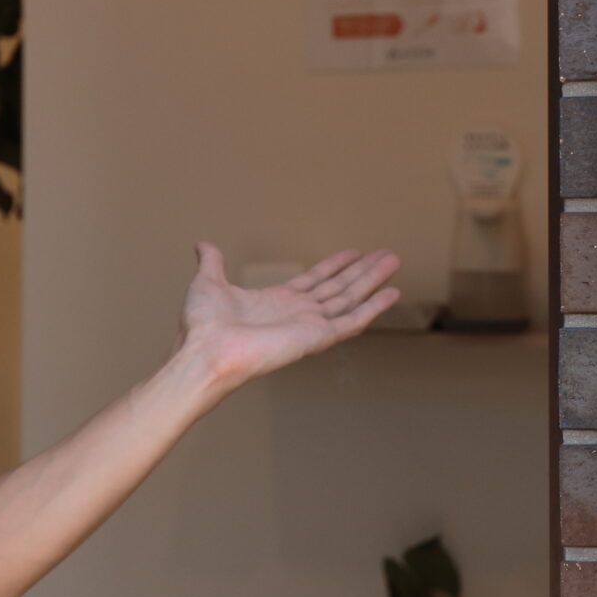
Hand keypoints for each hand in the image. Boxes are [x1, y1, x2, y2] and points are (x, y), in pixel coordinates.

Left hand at [176, 243, 400, 387]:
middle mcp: (297, 313)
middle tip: (388, 254)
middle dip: (363, 271)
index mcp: (277, 302)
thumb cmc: (203, 326)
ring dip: (373, 281)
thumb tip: (203, 245)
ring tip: (394, 262)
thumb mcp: (208, 283)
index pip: (315, 280)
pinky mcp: (317, 337)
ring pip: (350, 298)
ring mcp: (310, 325)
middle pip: (339, 287)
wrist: (206, 352)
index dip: (335, 265)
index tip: (354, 253)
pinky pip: (351, 321)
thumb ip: (212, 263)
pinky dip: (373, 308)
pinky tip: (391, 293)